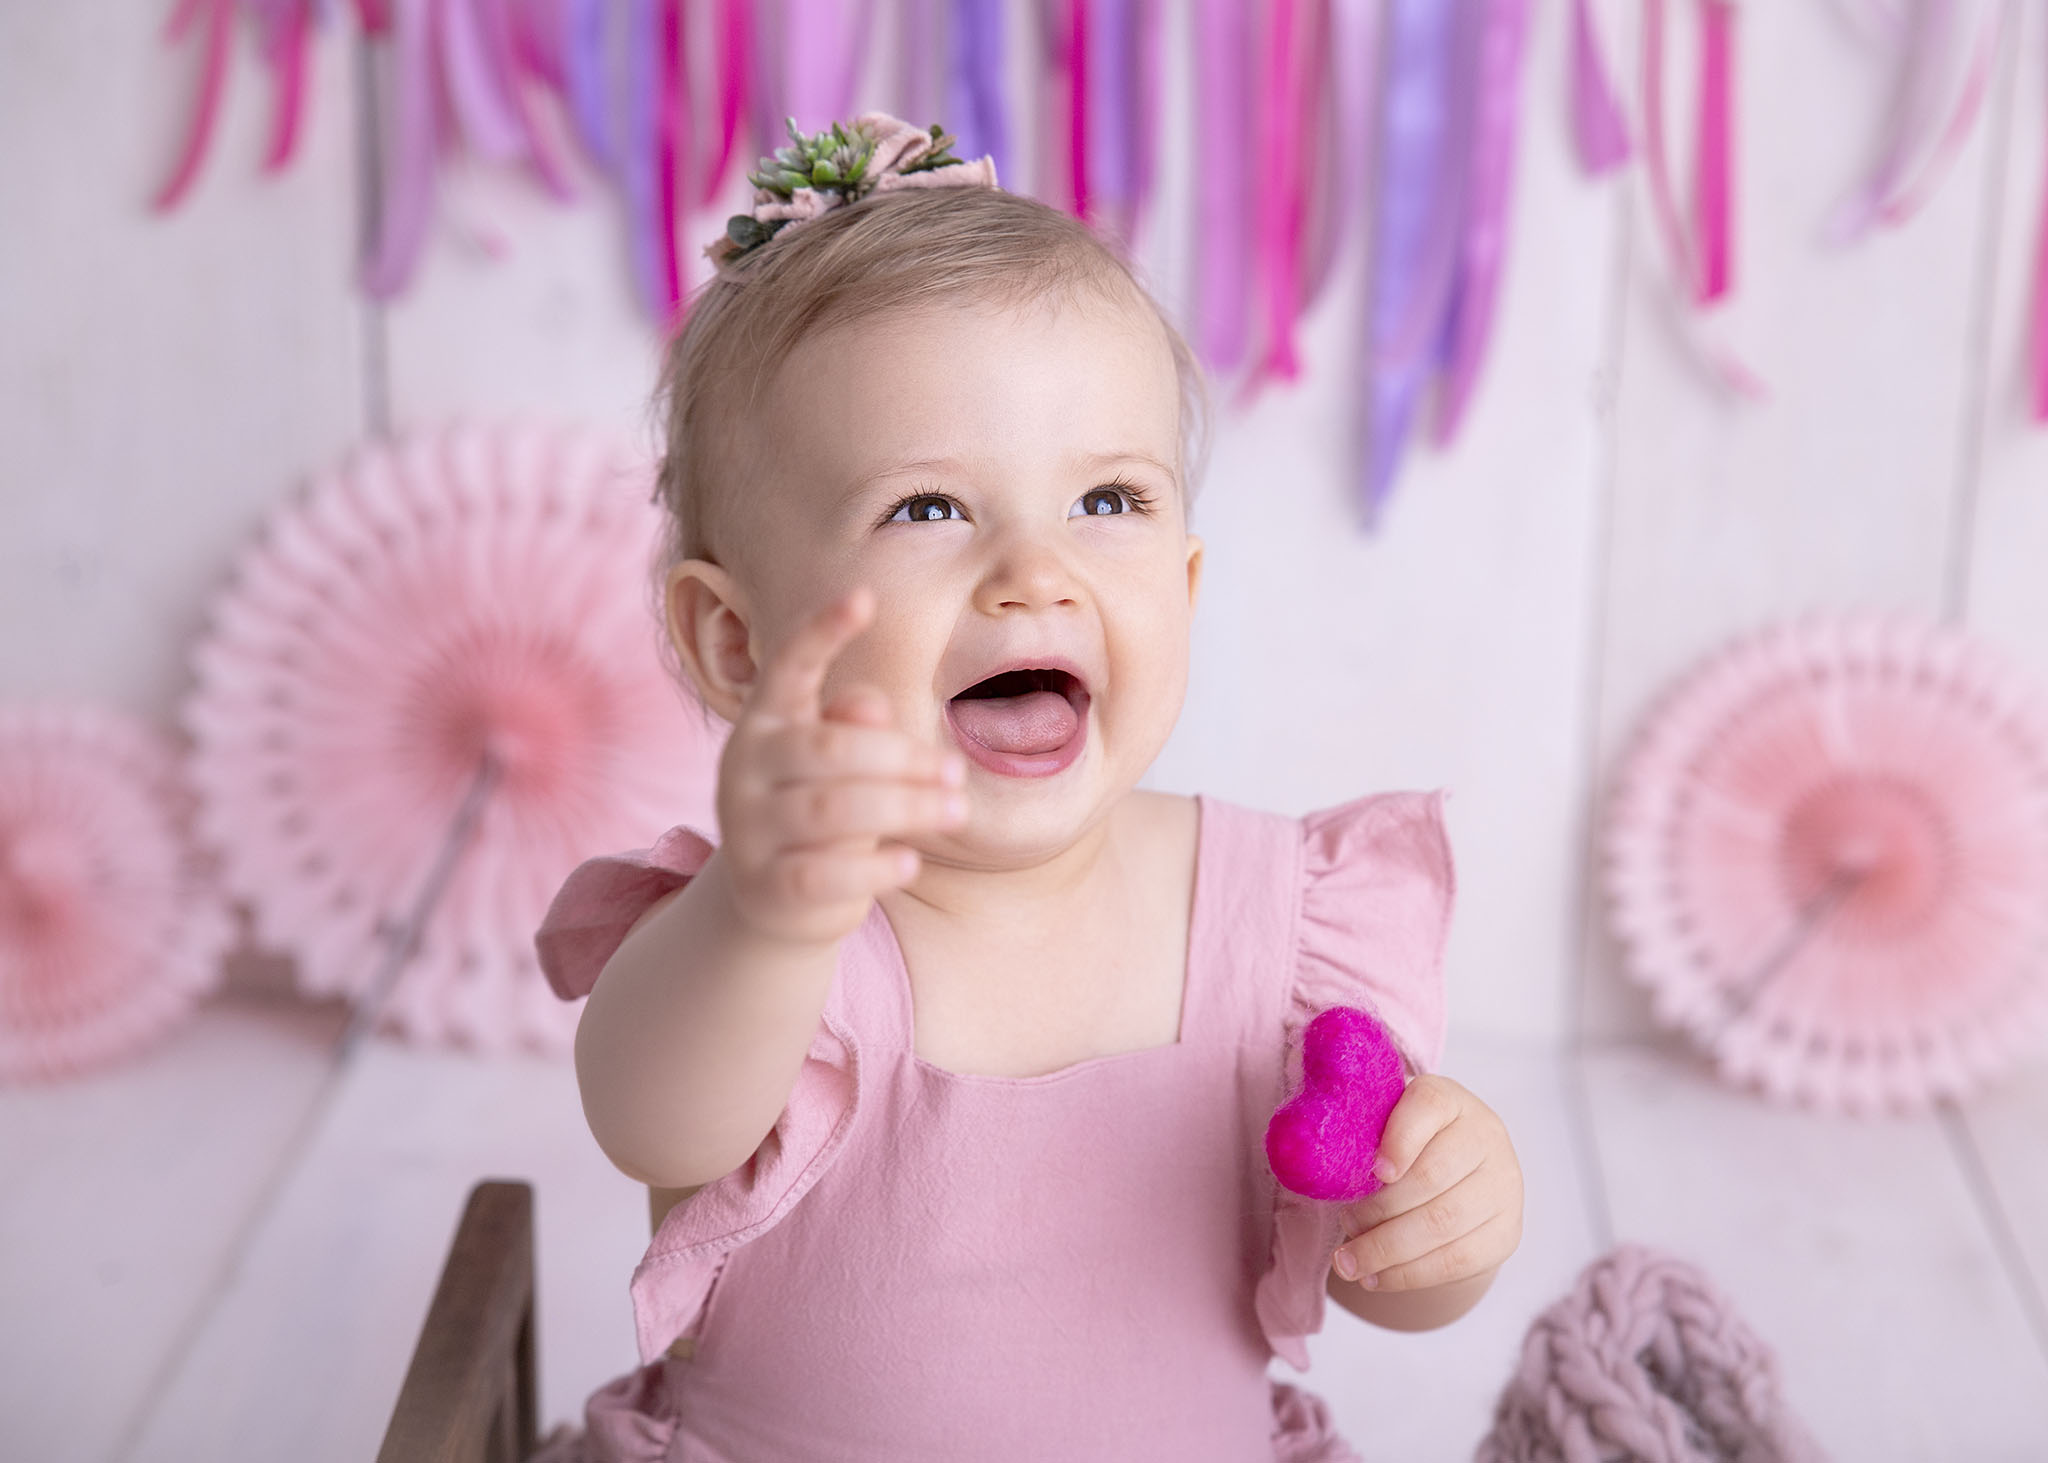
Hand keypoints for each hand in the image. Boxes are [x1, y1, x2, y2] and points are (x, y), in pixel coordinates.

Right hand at [715, 587, 966, 944]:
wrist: (775, 903)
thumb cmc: (824, 813)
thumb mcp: (842, 765)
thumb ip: (856, 730)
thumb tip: (871, 704)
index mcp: (765, 721)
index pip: (788, 666)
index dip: (822, 631)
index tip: (864, 596)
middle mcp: (743, 768)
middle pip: (829, 749)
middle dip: (902, 758)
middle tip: (956, 771)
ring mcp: (747, 830)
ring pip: (831, 810)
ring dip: (905, 808)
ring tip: (956, 810)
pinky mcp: (764, 888)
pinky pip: (824, 873)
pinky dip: (873, 866)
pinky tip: (910, 862)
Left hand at [1328, 1074, 1521, 1293]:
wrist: (1457, 1179)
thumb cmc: (1402, 1147)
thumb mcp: (1383, 1124)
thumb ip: (1358, 1130)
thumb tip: (1310, 1159)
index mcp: (1449, 1100)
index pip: (1429, 1107)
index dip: (1399, 1139)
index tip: (1373, 1171)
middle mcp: (1485, 1136)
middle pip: (1430, 1178)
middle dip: (1378, 1209)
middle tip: (1344, 1224)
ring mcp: (1503, 1186)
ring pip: (1441, 1225)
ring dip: (1385, 1249)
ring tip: (1347, 1262)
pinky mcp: (1505, 1232)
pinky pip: (1455, 1261)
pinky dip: (1408, 1274)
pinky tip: (1375, 1278)